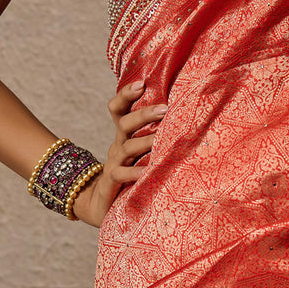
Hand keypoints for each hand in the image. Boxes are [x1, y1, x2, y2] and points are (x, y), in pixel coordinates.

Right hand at [71, 81, 166, 227]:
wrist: (100, 204)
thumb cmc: (129, 174)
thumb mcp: (139, 152)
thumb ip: (154, 136)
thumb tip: (188, 118)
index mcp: (123, 135)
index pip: (118, 109)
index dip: (125, 95)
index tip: (141, 83)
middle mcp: (118, 145)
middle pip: (124, 123)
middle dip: (143, 114)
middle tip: (165, 109)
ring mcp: (114, 163)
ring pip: (127, 147)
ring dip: (145, 141)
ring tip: (162, 139)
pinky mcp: (112, 182)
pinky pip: (121, 174)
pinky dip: (135, 172)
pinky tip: (148, 171)